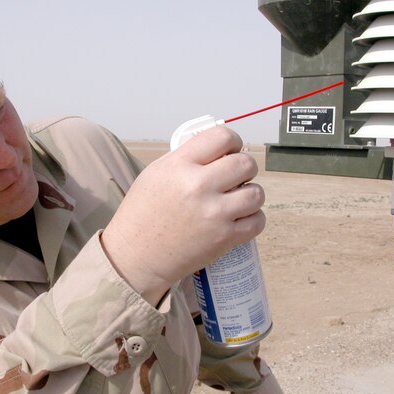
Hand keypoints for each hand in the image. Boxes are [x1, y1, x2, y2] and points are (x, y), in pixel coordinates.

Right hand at [101, 126, 264, 304]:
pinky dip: (253, 219)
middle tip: (235, 178)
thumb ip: (186, 158)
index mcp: (180, 165)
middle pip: (246, 163)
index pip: (222, 137)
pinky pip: (257, 221)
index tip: (230, 151)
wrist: (136, 256)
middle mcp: (199, 186)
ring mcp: (214, 213)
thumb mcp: (155, 173)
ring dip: (250, 194)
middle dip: (245, 168)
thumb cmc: (142, 214)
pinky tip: (239, 219)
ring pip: (256, 193)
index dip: (233, 141)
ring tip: (237, 200)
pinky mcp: (224, 238)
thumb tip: (216, 150)